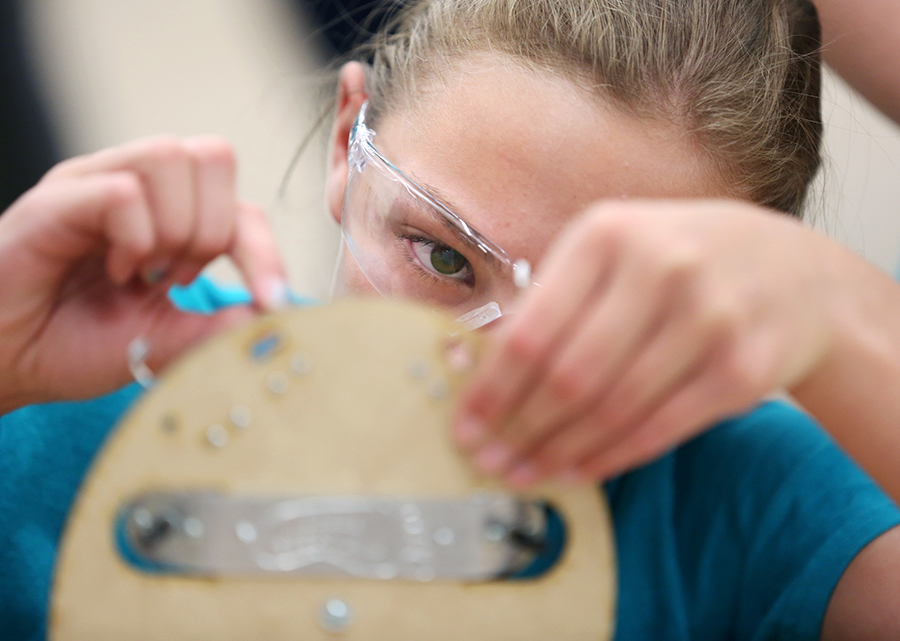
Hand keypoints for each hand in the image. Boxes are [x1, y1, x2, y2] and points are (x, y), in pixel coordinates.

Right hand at [0, 136, 287, 412]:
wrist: (5, 363)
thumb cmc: (75, 344)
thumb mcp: (167, 342)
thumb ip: (222, 327)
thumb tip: (280, 314)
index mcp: (169, 216)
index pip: (242, 205)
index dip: (265, 251)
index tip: (270, 300)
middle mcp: (137, 189)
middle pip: (215, 156)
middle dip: (215, 230)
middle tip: (180, 276)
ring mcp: (96, 186)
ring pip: (172, 156)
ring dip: (175, 227)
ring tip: (145, 272)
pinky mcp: (58, 198)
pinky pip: (124, 190)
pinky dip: (134, 237)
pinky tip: (115, 270)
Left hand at [454, 200, 837, 485]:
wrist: (795, 274)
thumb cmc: (679, 262)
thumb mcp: (614, 253)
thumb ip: (552, 300)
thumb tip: (475, 367)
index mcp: (608, 235)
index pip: (531, 329)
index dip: (491, 389)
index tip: (464, 426)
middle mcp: (660, 268)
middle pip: (568, 376)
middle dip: (518, 429)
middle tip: (486, 460)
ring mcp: (709, 319)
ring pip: (611, 409)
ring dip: (556, 452)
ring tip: (522, 472)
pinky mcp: (743, 369)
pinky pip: (658, 430)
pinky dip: (608, 458)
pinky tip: (575, 471)